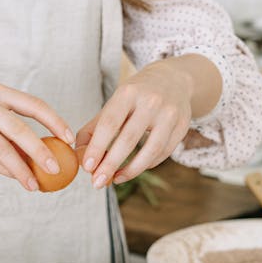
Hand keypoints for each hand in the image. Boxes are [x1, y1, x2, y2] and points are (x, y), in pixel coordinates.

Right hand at [0, 83, 75, 191]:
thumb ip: (6, 122)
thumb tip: (37, 148)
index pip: (33, 105)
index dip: (55, 122)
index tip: (70, 139)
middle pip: (20, 128)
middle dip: (42, 151)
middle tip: (58, 169)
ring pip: (2, 146)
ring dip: (21, 168)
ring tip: (35, 184)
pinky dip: (1, 169)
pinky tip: (15, 178)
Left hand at [76, 59, 193, 187]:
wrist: (174, 79)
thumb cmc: (137, 95)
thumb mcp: (115, 102)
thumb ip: (95, 128)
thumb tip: (79, 154)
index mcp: (128, 92)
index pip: (110, 123)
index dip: (98, 146)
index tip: (87, 167)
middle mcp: (151, 101)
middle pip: (129, 139)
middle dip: (111, 164)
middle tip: (97, 183)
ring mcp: (170, 114)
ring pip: (151, 150)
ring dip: (131, 170)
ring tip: (115, 179)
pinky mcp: (182, 126)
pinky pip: (164, 152)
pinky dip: (147, 165)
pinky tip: (132, 170)